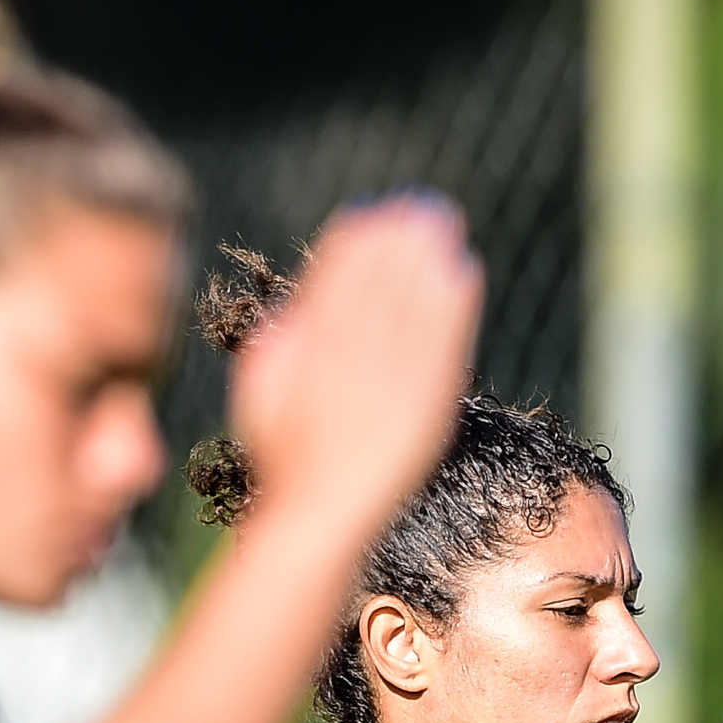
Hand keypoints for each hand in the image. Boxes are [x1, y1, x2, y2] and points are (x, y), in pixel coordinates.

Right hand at [227, 193, 483, 530]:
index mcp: (312, 360)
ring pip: (417, 309)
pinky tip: (464, 274)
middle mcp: (356, 368)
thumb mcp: (258, 402)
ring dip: (430, 261)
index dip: (354, 246)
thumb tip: (295, 312)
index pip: (336, 287)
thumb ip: (275, 352)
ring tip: (442, 223)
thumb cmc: (284, 462)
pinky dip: (456, 306)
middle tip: (415, 204)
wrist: (325, 518)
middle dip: (399, 242)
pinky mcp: (430, 405)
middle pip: (381, 289)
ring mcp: (396, 386)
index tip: (367, 215)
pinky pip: (447, 343)